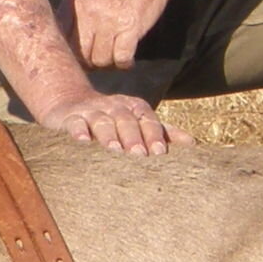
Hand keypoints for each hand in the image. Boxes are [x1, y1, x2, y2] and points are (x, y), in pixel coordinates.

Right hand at [37, 90, 183, 155]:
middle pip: (125, 120)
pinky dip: (78, 131)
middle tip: (139, 155)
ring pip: (101, 121)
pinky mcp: (70, 118)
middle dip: (133, 137)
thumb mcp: (136, 122)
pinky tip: (82, 141)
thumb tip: (192, 144)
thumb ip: (162, 132)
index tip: (159, 152)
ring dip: (109, 135)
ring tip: (114, 150)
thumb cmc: (112, 120)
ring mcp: (91, 112)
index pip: (146, 119)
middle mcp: (114, 107)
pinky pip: (75, 123)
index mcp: (133, 108)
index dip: (153, 134)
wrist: (70, 105)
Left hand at [61, 0, 180, 69]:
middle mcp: (87, 11)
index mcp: (73, 1)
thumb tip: (66, 39)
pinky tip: (127, 59)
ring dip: (109, 64)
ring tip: (115, 56)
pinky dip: (125, 63)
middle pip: (79, 54)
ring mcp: (108, 20)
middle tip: (100, 59)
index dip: (70, 53)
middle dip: (89, 63)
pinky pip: (121, 58)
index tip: (80, 56)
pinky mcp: (129, 27)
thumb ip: (74, 11)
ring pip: (100, 60)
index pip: (60, 38)